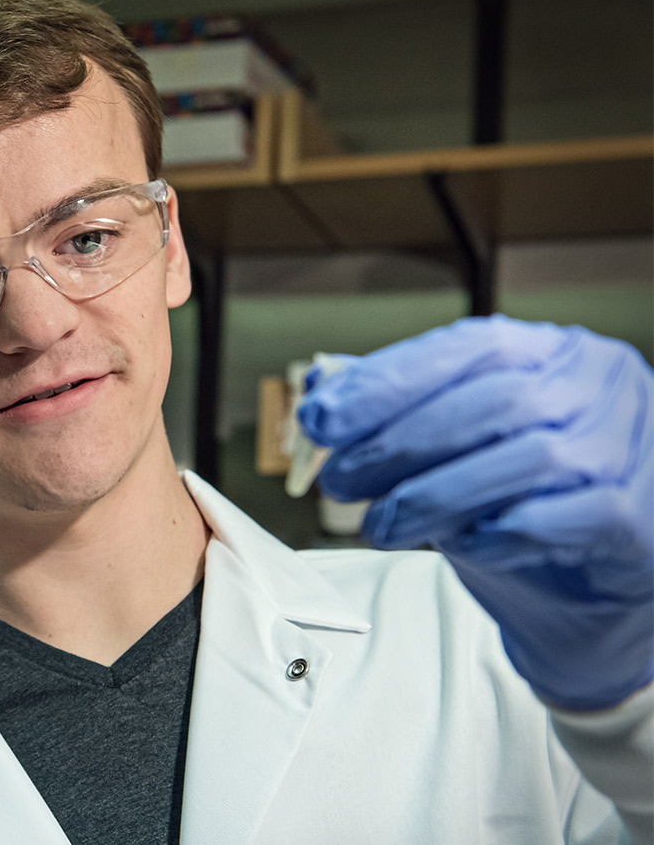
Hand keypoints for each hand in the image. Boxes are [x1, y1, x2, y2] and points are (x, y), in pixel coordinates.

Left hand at [297, 315, 653, 711]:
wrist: (585, 596)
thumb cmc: (517, 505)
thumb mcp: (450, 449)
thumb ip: (397, 410)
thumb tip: (324, 384)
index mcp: (553, 352)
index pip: (468, 347)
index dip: (387, 381)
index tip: (320, 419)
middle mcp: (600, 386)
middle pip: (491, 402)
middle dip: (397, 444)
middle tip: (339, 483)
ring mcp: (629, 448)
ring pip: (526, 457)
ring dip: (434, 495)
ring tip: (381, 525)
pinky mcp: (635, 518)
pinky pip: (559, 517)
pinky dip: (496, 531)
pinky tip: (460, 545)